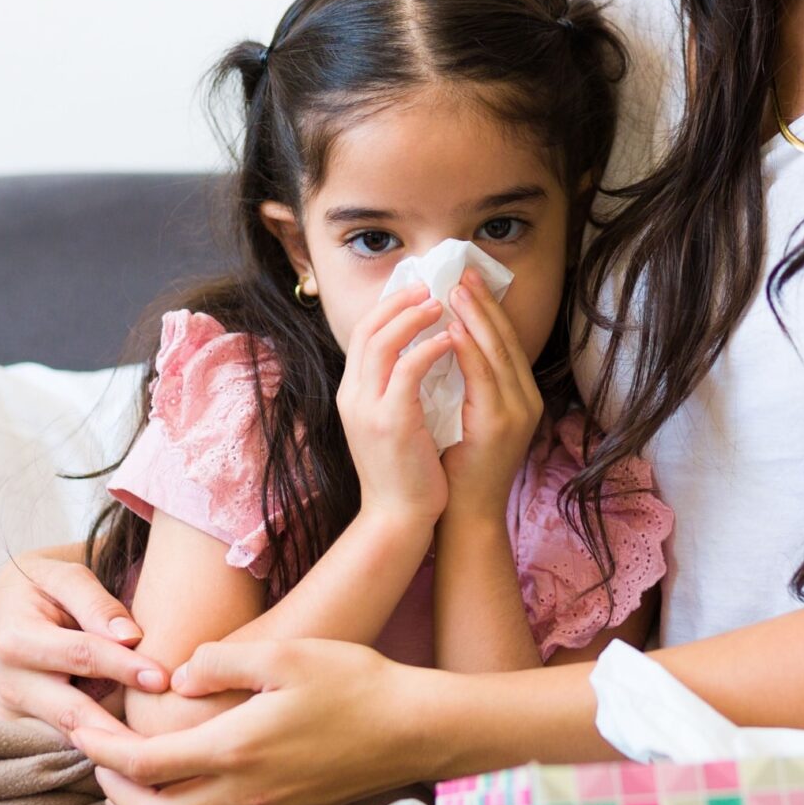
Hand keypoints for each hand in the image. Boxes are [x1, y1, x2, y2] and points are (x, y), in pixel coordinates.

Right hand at [0, 544, 170, 742]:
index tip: (161, 678)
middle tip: (161, 744)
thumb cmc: (46, 587)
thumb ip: (96, 604)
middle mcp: (9, 684)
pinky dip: (100, 754)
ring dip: (111, 751)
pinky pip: (65, 748)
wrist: (12, 607)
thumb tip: (130, 637)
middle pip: (71, 714)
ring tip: (154, 757)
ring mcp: (15, 714)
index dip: (121, 666)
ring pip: (70, 739)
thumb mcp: (65, 576)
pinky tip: (133, 761)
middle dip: (117, 732)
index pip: (79, 655)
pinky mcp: (26, 731)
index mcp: (14, 638)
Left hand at [70, 637, 432, 804]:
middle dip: (112, 791)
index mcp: (235, 748)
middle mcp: (243, 792)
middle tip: (96, 759)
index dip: (102, 750)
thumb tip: (177, 676)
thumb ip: (221, 662)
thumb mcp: (285, 654)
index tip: (83, 728)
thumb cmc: (354, 683)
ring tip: (124, 786)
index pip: (144, 764)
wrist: (413, 729)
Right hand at [336, 281, 452, 531]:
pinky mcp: (390, 422)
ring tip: (443, 304)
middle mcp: (353, 396)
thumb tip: (418, 356)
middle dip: (400, 302)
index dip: (389, 308)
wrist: (399, 517)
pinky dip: (428, 349)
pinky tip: (450, 340)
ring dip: (414, 317)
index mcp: (353, 394)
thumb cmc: (405, 472)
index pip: (363, 335)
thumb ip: (395, 390)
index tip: (418, 292)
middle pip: (368, 329)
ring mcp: (368, 409)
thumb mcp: (391, 422)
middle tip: (432, 287)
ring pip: (383, 343)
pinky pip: (407, 371)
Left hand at [438, 268, 544, 520]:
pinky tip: (453, 329)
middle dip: (483, 303)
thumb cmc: (458, 469)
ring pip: (498, 352)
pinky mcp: (500, 423)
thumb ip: (464, 383)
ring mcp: (517, 411)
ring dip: (476, 317)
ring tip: (456, 289)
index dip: (486, 309)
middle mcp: (525, 399)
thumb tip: (442, 343)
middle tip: (462, 272)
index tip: (465, 280)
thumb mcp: (465, 417)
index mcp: (518, 396)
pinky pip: (484, 377)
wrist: (466, 516)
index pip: (504, 342)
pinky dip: (469, 350)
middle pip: (506, 339)